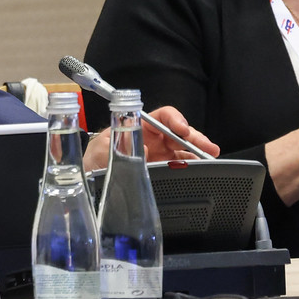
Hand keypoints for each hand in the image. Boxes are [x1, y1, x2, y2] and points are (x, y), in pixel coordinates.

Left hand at [81, 105, 218, 169]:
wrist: (88, 182)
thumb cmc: (92, 162)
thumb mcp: (100, 153)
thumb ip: (120, 148)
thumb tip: (144, 147)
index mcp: (137, 126)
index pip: (161, 116)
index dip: (175, 120)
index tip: (183, 130)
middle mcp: (151, 138)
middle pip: (178, 132)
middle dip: (194, 137)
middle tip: (208, 148)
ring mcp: (158, 153)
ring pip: (183, 147)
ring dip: (198, 151)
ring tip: (211, 158)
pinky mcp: (161, 168)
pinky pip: (181, 164)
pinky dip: (193, 165)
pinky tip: (201, 169)